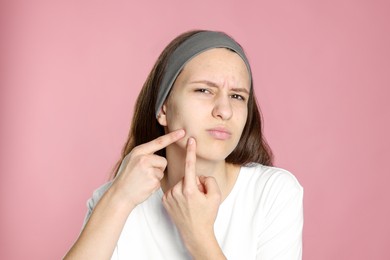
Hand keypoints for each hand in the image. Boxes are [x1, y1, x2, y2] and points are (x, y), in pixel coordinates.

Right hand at [112, 129, 184, 206]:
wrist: (120, 194)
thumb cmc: (127, 176)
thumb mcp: (132, 159)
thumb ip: (144, 153)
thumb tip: (159, 145)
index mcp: (138, 151)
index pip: (159, 142)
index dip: (172, 136)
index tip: (182, 131)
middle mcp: (144, 159)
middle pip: (163, 160)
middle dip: (158, 168)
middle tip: (145, 174)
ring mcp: (148, 170)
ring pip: (162, 171)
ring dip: (155, 177)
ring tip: (143, 180)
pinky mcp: (153, 181)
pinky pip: (160, 181)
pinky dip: (154, 185)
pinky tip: (144, 186)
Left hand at [162, 137, 221, 252]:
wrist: (195, 233)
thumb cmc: (207, 215)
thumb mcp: (216, 196)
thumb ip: (209, 180)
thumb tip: (199, 175)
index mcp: (190, 189)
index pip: (190, 165)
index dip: (191, 151)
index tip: (190, 140)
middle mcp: (177, 191)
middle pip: (187, 176)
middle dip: (194, 182)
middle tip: (199, 197)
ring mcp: (169, 196)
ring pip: (180, 183)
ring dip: (186, 188)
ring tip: (191, 203)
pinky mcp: (164, 200)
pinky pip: (174, 189)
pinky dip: (179, 193)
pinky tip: (183, 204)